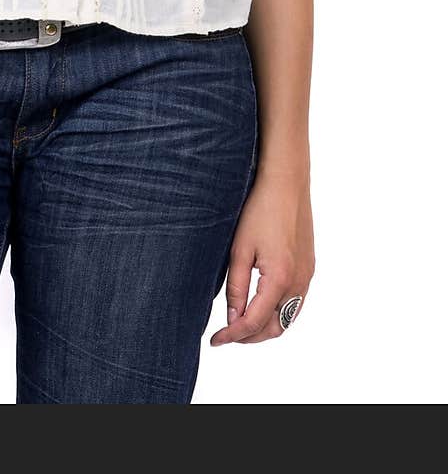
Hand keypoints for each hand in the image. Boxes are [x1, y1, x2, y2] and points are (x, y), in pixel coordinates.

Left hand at [210, 171, 314, 345]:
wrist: (286, 183)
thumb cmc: (260, 210)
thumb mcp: (239, 249)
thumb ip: (236, 287)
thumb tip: (233, 318)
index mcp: (279, 279)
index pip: (253, 322)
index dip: (232, 335)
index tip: (215, 340)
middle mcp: (298, 283)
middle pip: (275, 328)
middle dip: (250, 337)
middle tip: (226, 334)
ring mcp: (307, 276)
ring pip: (287, 318)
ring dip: (265, 327)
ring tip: (240, 322)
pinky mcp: (309, 267)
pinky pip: (295, 303)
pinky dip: (277, 313)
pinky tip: (260, 304)